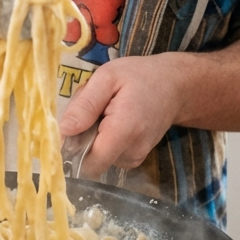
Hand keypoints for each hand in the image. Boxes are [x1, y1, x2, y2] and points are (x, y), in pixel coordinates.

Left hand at [59, 54, 184, 178]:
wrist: (175, 86)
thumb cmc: (140, 76)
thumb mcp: (107, 77)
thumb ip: (85, 104)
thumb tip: (64, 130)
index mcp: (123, 131)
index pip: (89, 164)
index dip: (72, 149)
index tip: (71, 127)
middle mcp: (132, 152)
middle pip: (90, 160)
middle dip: (82, 138)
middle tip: (92, 110)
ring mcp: (136, 158)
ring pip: (98, 157)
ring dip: (93, 137)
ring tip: (105, 110)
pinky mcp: (135, 158)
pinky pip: (108, 155)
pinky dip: (104, 140)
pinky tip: (112, 120)